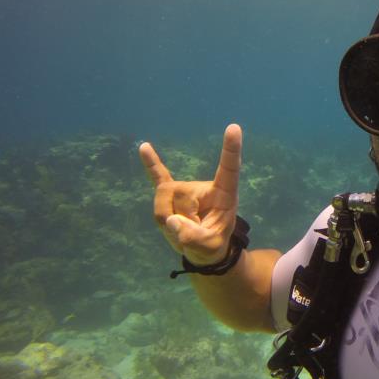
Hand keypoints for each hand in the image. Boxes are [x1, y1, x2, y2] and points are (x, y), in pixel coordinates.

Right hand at [139, 124, 241, 266]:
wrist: (203, 250)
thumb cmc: (213, 245)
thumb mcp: (210, 249)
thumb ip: (194, 238)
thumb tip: (171, 220)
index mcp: (224, 193)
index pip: (229, 168)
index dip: (231, 150)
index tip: (234, 128)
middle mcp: (203, 186)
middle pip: (180, 196)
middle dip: (180, 220)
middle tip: (193, 233)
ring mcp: (185, 188)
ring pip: (163, 202)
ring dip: (167, 222)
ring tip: (181, 230)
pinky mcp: (170, 193)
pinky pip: (158, 176)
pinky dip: (150, 163)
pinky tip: (144, 147)